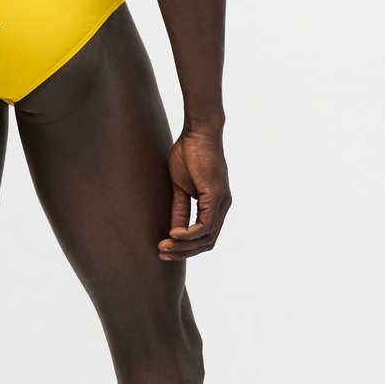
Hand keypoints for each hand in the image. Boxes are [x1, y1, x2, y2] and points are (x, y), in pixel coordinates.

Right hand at [158, 130, 230, 259]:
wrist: (198, 131)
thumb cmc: (189, 152)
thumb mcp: (180, 186)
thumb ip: (180, 208)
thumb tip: (174, 231)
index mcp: (215, 204)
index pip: (204, 236)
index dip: (185, 246)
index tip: (163, 248)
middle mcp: (222, 206)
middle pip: (207, 242)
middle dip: (184, 252)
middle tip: (162, 254)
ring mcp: (222, 202)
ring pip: (207, 237)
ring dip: (185, 246)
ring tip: (164, 246)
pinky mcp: (217, 195)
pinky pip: (207, 225)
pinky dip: (190, 234)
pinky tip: (174, 234)